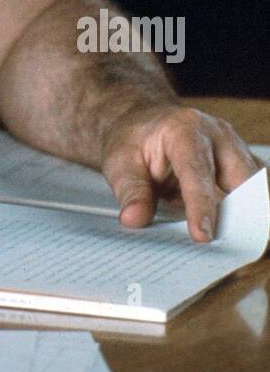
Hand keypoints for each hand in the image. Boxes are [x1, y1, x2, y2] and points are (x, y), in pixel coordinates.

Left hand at [100, 104, 262, 241]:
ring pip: (251, 187)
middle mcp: (216, 134)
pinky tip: (226, 232)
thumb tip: (135, 219)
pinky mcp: (241, 164)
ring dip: (240, 215)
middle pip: (239, 178)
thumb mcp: (119, 160)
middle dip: (234, 213)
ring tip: (222, 244)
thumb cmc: (134, 139)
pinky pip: (250, 192)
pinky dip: (241, 213)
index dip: (201, 206)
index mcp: (184, 127)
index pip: (198, 170)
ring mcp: (233, 148)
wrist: (144, 124)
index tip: (202, 236)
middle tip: (219, 246)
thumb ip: (130, 190)